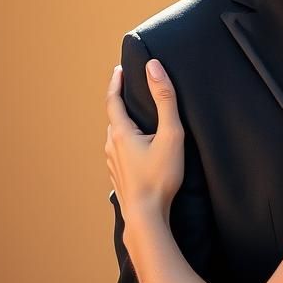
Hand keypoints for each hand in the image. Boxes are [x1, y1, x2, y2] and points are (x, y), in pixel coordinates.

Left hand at [105, 60, 184, 224]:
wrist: (146, 216)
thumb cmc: (160, 176)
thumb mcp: (170, 134)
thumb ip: (165, 100)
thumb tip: (154, 67)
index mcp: (121, 133)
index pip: (113, 100)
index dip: (116, 83)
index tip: (119, 70)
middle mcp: (112, 147)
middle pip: (114, 120)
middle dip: (121, 105)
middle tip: (130, 94)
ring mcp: (113, 164)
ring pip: (115, 139)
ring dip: (124, 127)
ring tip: (136, 123)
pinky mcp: (119, 178)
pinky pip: (119, 155)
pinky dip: (126, 146)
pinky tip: (137, 153)